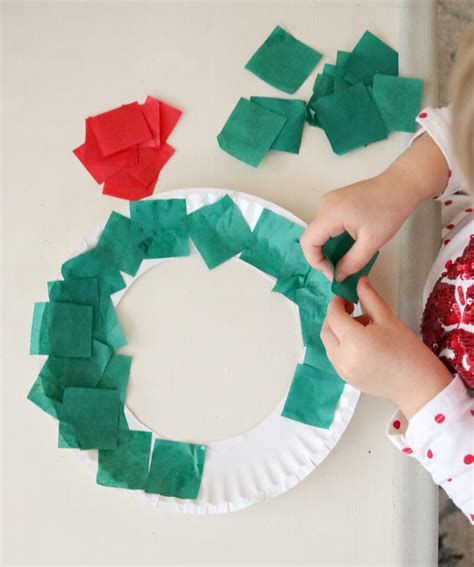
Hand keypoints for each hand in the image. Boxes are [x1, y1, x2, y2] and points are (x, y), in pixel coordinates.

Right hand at [300, 175, 415, 281]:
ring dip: (330, 248)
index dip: (316, 262)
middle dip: (323, 257)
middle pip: (312, 238)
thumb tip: (338, 277)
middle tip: (341, 269)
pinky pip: (327, 225)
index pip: (308, 242)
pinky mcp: (335, 202)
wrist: (401, 186)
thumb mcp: (371, 242)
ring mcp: (329, 202)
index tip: (333, 273)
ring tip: (348, 257)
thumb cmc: (389, 210)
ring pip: (320, 232)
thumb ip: (352, 263)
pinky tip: (349, 244)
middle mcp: (324, 205)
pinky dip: (334, 238)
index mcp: (330, 213)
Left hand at [321, 277, 452, 418]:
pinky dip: (340, 346)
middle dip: (335, 317)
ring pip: (328, 344)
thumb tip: (359, 281)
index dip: (337, 303)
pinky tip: (361, 344)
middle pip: (326, 330)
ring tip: (363, 329)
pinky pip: (334, 356)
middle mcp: (342, 357)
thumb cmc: (408, 351)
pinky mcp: (346, 379)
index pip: (333, 315)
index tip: (348, 298)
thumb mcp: (388, 319)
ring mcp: (342, 371)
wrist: (419, 385)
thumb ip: (370, 298)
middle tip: (353, 311)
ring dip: (337, 332)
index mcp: (354, 341)